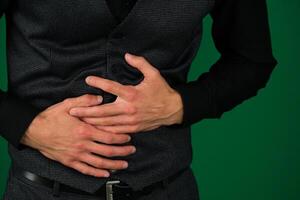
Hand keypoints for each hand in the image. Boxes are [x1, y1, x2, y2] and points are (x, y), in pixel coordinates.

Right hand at [21, 94, 135, 176]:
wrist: (33, 131)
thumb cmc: (51, 117)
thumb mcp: (68, 104)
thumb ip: (86, 100)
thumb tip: (100, 98)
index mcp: (84, 130)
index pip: (108, 136)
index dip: (121, 138)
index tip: (128, 137)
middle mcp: (83, 144)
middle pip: (107, 151)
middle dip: (122, 151)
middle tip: (132, 150)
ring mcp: (76, 155)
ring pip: (99, 162)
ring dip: (114, 164)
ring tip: (124, 164)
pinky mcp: (69, 162)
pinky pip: (86, 170)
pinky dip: (97, 173)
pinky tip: (105, 174)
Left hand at [69, 53, 183, 133]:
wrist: (172, 110)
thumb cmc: (161, 91)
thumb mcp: (154, 74)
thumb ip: (140, 63)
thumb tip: (127, 55)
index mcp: (133, 94)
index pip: (112, 87)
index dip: (99, 82)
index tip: (88, 79)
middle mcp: (129, 108)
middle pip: (103, 111)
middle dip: (86, 111)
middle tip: (72, 111)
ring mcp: (130, 120)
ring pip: (107, 123)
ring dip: (91, 121)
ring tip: (78, 120)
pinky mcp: (133, 128)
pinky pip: (115, 130)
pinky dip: (103, 130)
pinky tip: (94, 129)